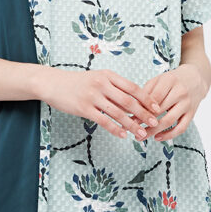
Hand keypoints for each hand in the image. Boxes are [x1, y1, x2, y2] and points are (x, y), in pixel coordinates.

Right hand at [39, 68, 161, 139]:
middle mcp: (102, 84)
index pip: (133, 88)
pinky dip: (115, 129)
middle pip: (129, 101)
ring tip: (141, 134)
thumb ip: (114, 86)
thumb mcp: (97, 78)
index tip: (157, 108)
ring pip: (118, 113)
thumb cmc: (77, 82)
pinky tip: (123, 135)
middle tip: (155, 122)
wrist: (53, 83)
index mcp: (108, 76)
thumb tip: (134, 100)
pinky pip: (103, 120)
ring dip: (132, 125)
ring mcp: (93, 96)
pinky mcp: (84, 108)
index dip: (147, 99)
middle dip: (144, 113)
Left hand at [139, 64, 206, 141]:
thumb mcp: (159, 80)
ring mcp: (187, 104)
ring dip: (153, 131)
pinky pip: (181, 128)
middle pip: (160, 110)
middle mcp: (180, 92)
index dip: (141, 109)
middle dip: (144, 121)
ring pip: (169, 121)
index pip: (153, 97)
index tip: (129, 117)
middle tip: (132, 128)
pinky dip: (169, 135)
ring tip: (141, 137)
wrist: (195, 79)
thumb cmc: (172, 80)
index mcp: (170, 81)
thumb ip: (146, 92)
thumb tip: (132, 108)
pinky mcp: (192, 114)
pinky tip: (157, 138)